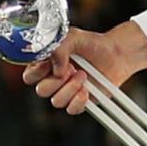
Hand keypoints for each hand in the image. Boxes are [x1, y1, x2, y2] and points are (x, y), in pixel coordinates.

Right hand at [22, 23, 146, 114]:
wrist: (116, 54)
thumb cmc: (93, 44)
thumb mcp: (73, 37)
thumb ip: (59, 48)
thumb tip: (56, 66)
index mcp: (46, 63)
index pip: (29, 75)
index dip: (38, 72)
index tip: (50, 63)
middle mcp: (54, 78)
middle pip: (41, 91)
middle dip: (56, 81)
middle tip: (70, 69)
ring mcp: (66, 91)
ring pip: (56, 101)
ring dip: (70, 89)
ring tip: (83, 75)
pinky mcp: (79, 102)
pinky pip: (71, 109)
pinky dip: (79, 100)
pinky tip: (87, 89)